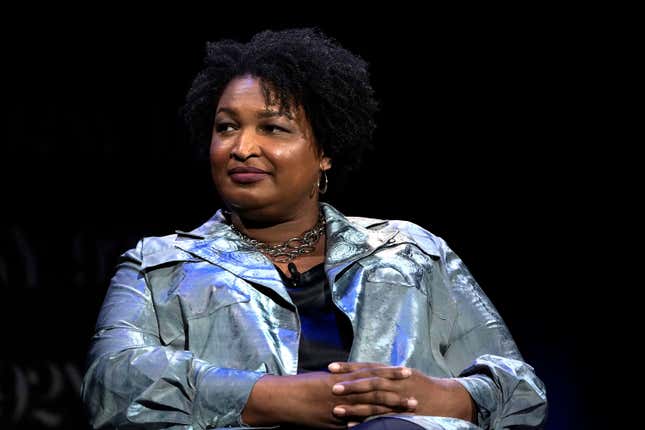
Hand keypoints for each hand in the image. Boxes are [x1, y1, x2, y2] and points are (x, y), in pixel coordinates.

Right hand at [242, 367, 415, 428]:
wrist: (283, 397)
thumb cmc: (302, 385)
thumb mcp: (324, 378)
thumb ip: (342, 380)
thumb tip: (356, 378)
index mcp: (343, 377)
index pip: (371, 373)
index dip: (389, 373)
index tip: (405, 370)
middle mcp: (344, 390)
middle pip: (376, 389)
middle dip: (397, 390)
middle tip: (415, 390)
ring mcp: (341, 406)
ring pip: (371, 406)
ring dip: (392, 407)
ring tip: (409, 407)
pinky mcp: (335, 421)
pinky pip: (357, 422)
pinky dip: (371, 423)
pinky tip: (386, 425)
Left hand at [329, 362, 475, 423]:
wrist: (447, 399)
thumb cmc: (422, 386)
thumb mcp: (404, 374)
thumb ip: (385, 373)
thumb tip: (363, 371)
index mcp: (394, 371)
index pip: (369, 366)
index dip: (350, 366)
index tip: (331, 367)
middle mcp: (397, 382)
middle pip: (371, 382)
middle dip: (351, 385)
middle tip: (331, 387)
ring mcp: (401, 399)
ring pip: (375, 401)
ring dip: (355, 406)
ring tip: (336, 410)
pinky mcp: (404, 414)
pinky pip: (384, 418)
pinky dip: (368, 422)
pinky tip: (353, 426)